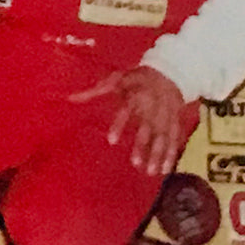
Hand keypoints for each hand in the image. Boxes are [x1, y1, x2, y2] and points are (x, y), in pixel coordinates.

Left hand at [70, 66, 184, 176]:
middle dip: (143, 146)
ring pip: (162, 137)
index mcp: (136, 95)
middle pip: (148, 128)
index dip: (119, 125)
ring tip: (150, 172)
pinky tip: (165, 170)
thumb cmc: (136, 78)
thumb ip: (94, 91)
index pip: (127, 111)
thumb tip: (69, 98)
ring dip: (157, 154)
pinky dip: (171, 154)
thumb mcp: (116, 79)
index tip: (111, 141)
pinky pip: (174, 139)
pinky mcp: (174, 122)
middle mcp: (152, 107)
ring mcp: (165, 116)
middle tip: (135, 163)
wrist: (170, 72)